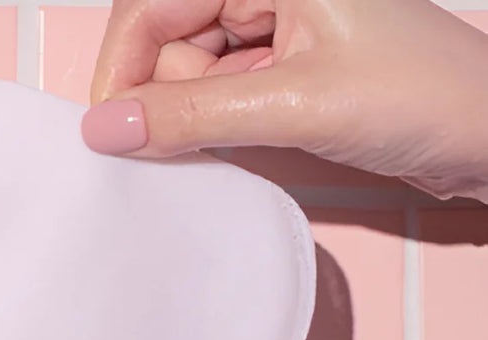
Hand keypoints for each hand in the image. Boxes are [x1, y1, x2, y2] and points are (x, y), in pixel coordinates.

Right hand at [82, 0, 487, 201]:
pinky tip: (248, 139)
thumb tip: (105, 130)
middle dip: (170, 94)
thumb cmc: (420, 97)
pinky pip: (222, 86)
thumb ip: (191, 117)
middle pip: (169, 34)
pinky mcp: (288, 56)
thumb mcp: (294, 105)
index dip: (122, 68)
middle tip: (202, 139)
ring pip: (192, 65)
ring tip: (254, 133)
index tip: (109, 133)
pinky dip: (221, 118)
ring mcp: (279, 14)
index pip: (152, 2)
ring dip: (199, 112)